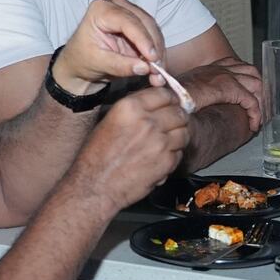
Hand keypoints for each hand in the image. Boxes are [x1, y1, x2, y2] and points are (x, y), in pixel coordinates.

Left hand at [52, 0, 163, 93]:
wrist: (81, 62)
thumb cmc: (83, 59)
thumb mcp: (98, 63)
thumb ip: (120, 65)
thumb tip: (145, 68)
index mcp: (101, 9)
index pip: (128, 22)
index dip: (143, 40)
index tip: (153, 58)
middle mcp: (117, 5)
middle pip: (145, 23)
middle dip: (155, 48)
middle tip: (159, 70)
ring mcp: (130, 12)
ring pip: (154, 30)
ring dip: (160, 52)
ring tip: (159, 74)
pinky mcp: (139, 24)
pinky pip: (155, 37)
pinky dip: (158, 53)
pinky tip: (159, 69)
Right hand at [69, 86, 189, 209]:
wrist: (95, 186)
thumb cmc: (97, 155)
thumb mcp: (111, 119)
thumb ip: (135, 108)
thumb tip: (157, 102)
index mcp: (130, 107)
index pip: (164, 94)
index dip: (170, 100)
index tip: (170, 106)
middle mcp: (147, 121)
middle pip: (179, 112)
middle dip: (177, 118)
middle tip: (171, 125)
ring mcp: (159, 142)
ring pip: (184, 132)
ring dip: (178, 136)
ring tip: (166, 143)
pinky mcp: (166, 162)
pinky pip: (179, 153)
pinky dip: (173, 156)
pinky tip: (160, 159)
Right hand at [179, 59, 265, 133]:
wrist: (169, 97)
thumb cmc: (174, 97)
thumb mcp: (189, 90)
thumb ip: (201, 92)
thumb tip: (205, 104)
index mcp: (212, 68)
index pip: (238, 65)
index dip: (248, 80)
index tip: (252, 94)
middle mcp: (221, 68)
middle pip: (252, 72)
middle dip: (260, 90)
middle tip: (260, 107)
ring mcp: (226, 77)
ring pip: (256, 86)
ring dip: (261, 102)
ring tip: (259, 117)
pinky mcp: (229, 89)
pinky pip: (251, 101)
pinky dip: (256, 114)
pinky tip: (254, 125)